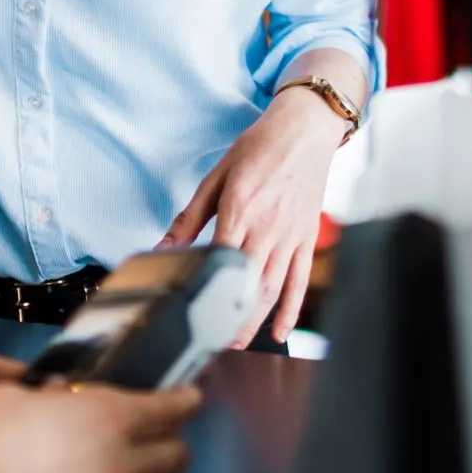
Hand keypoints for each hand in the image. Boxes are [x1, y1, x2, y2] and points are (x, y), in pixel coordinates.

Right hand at [0, 382, 198, 472]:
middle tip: (156, 442)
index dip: (182, 401)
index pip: (167, 408)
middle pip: (173, 458)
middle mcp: (117, 468)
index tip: (189, 399)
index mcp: (103, 418)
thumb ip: (44, 400)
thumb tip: (54, 398)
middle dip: (168, 447)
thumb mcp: (7, 399)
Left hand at [160, 89, 347, 347]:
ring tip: (237, 343)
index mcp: (240, 210)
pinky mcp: (307, 239)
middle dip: (230, 319)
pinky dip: (290, 309)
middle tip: (213, 343)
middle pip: (247, 284)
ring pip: (273, 289)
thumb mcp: (217, 176)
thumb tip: (164, 247)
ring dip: (255, 321)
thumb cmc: (260, 148)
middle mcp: (267, 228)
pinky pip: (300, 281)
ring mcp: (290, 236)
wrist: (305, 129)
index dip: (207, 290)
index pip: (220, 260)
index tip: (193, 314)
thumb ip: (190, 217)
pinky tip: (279, 331)